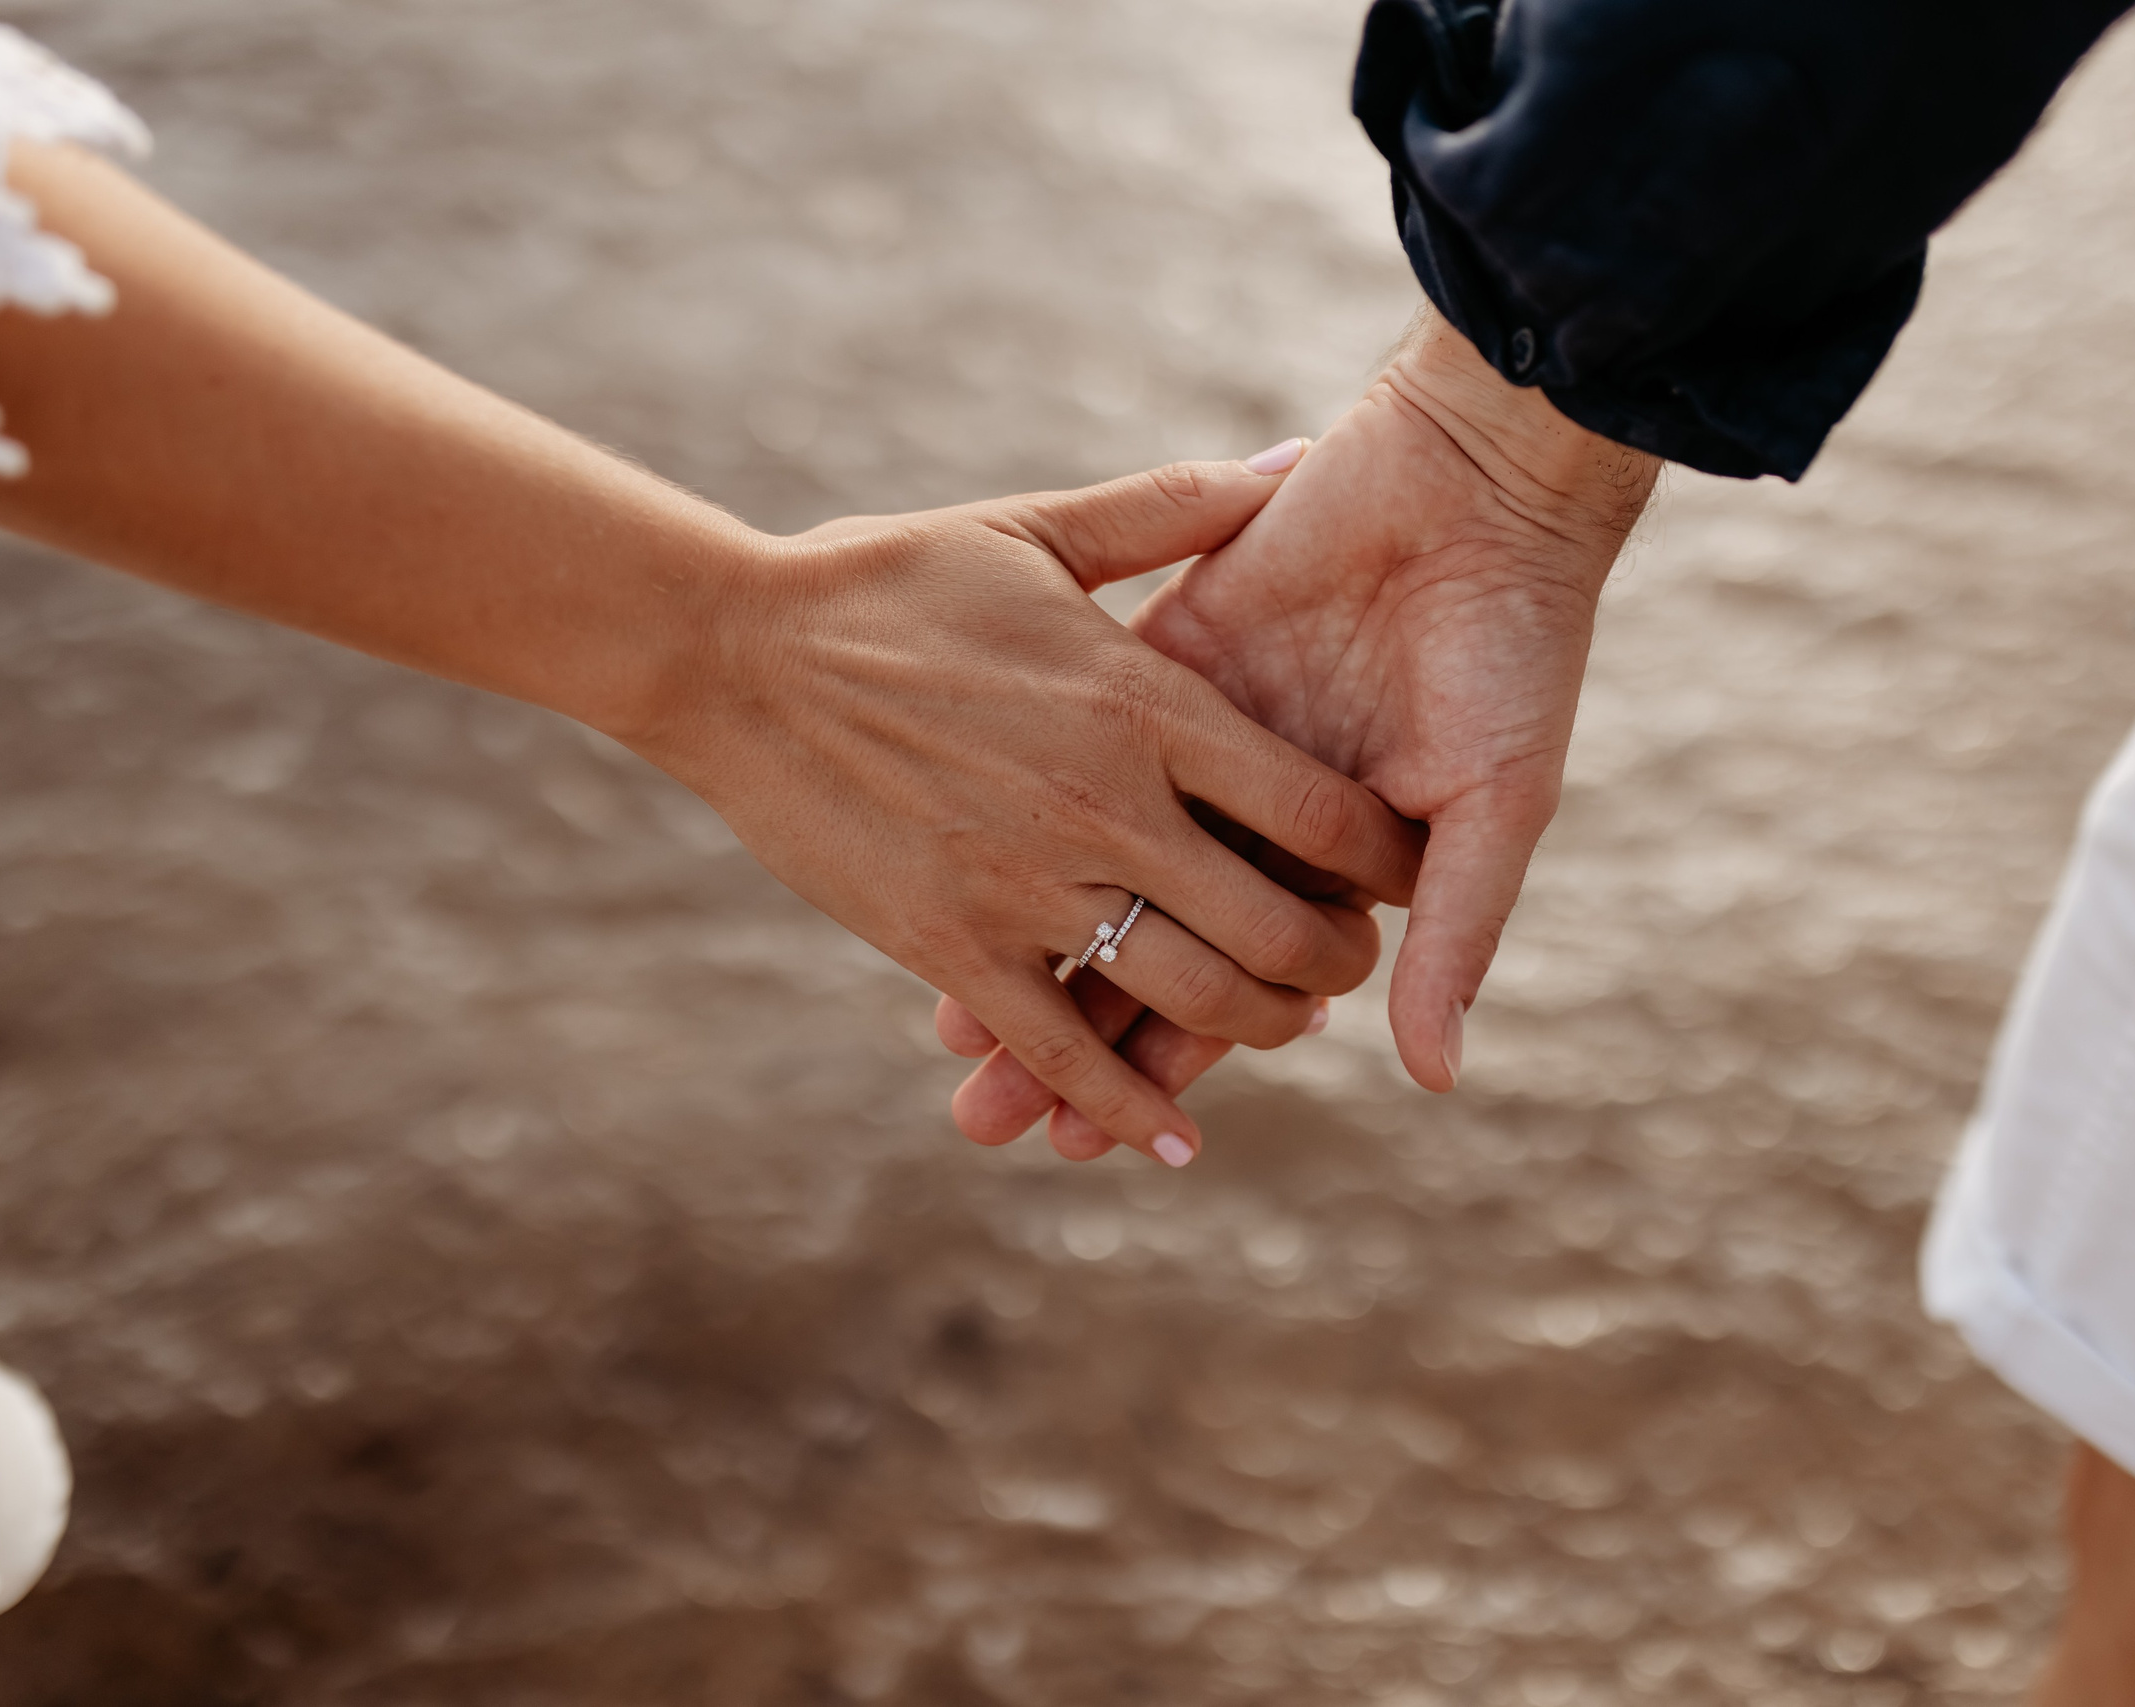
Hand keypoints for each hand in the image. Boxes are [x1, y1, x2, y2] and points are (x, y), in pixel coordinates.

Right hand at [626, 454, 1424, 1164]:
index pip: (1314, 805)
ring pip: (1187, 995)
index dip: (1383, 854)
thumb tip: (1302, 459)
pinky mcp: (949, 945)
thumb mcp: (1037, 532)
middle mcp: (1103, 806)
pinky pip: (1059, 1047)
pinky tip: (1170, 1141)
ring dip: (1256, 1027)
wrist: (732, 651)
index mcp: (1140, 702)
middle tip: (1347, 965)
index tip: (1401, 870)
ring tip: (1282, 1025)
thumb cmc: (889, 580)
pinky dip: (1123, 1105)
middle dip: (1335, 960)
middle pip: (1275, 924)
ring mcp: (1025, 886)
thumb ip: (1177, 506)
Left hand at [938, 308, 1657, 1155]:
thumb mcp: (1494, 801)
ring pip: (1092, 860)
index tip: (1092, 1140)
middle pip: (1139, 942)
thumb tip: (1433, 1077)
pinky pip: (1072, 746)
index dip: (1164, 1059)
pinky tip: (951, 866)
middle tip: (989, 1123)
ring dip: (1027, 944)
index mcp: (1322, 862)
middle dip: (1072, 1034)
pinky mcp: (1157, 653)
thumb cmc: (1515, 651)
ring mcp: (1194, 738)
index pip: (1223, 979)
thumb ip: (1452, 933)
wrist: (1483, 484)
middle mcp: (1245, 812)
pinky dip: (1020, 809)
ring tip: (945, 1042)